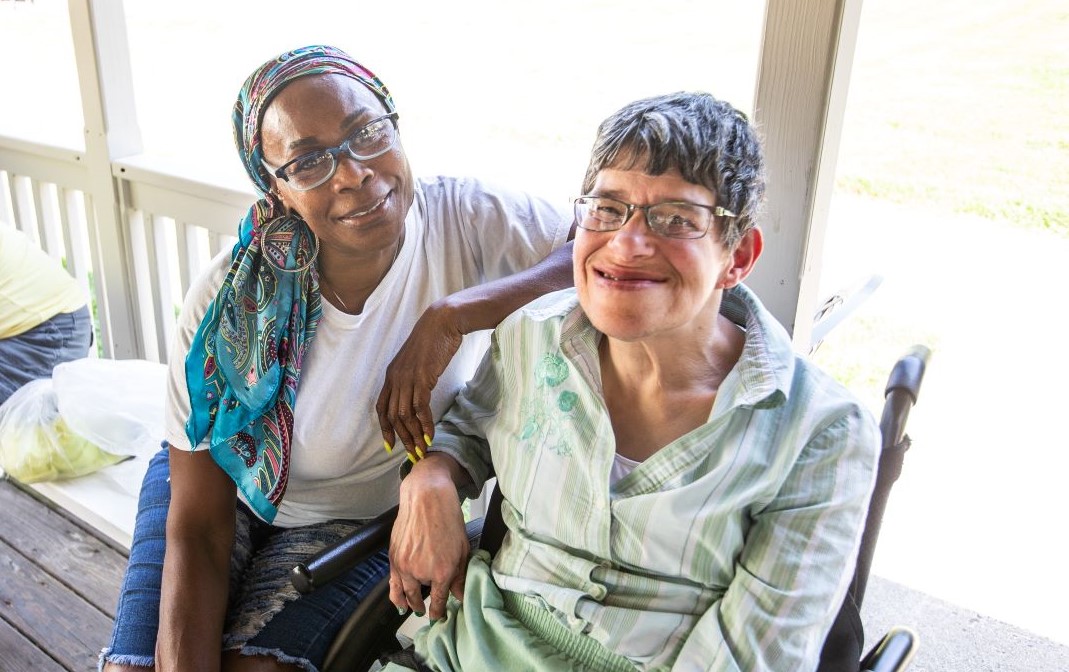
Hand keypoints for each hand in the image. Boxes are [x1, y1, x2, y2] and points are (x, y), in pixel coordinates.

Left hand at [376, 302, 463, 460]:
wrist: (443, 322)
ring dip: (414, 435)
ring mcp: (408, 378)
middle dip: (402, 437)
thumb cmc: (434, 340)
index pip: (382, 407)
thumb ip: (413, 377)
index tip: (390, 445)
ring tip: (422, 449)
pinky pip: (420, 408)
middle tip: (412, 453)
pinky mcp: (423, 378)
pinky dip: (425, 424)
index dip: (385, 428)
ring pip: (405, 415)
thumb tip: (418, 393)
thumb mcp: (417, 360)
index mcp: (392, 374)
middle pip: (393, 416)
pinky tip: (431, 434)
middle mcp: (395, 378)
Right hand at [388, 458, 469, 620]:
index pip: (438, 601)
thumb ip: (461, 575)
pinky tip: (398, 601)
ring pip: (403, 594)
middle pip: (419, 599)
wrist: (427, 498)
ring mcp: (404, 565)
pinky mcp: (393, 557)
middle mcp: (420, 572)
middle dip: (422, 607)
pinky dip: (394, 594)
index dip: (438, 612)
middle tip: (425, 612)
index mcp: (441, 571)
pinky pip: (392, 583)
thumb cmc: (448, 519)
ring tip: (411, 609)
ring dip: (407, 603)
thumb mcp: (462, 549)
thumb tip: (461, 595)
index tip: (438, 616)